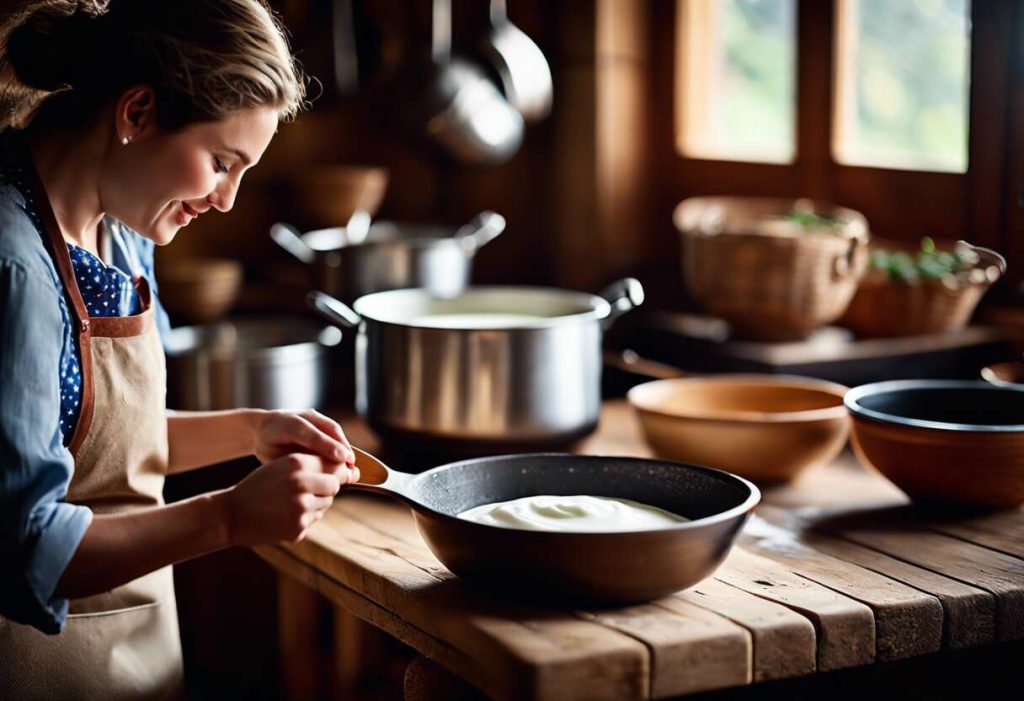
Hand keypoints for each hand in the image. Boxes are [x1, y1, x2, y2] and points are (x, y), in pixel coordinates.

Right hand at [220, 453, 340, 544]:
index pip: (335, 466)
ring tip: (290, 502)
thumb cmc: (259, 486)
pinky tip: (284, 515)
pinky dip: (304, 519)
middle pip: (334, 486)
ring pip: (326, 504)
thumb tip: (351, 472)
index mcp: (297, 463)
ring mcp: (300, 509)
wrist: (231, 515)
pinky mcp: (297, 529)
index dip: (337, 471)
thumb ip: (311, 464)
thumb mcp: (281, 466)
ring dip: (315, 503)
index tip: (338, 474)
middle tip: (307, 490)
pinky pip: (313, 520)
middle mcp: (301, 484)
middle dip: (326, 488)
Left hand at [251, 409, 357, 483]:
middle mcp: (300, 416)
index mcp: (285, 425)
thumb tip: (312, 475)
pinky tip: (347, 457)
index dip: (327, 446)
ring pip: (332, 427)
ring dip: (344, 444)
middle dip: (341, 445)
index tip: (342, 459)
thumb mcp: (272, 457)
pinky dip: (342, 442)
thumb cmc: (268, 447)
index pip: (309, 434)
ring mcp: (311, 415)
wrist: (263, 428)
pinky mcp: (318, 418)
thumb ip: (291, 462)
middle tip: (351, 463)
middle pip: (326, 428)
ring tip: (351, 462)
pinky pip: (333, 429)